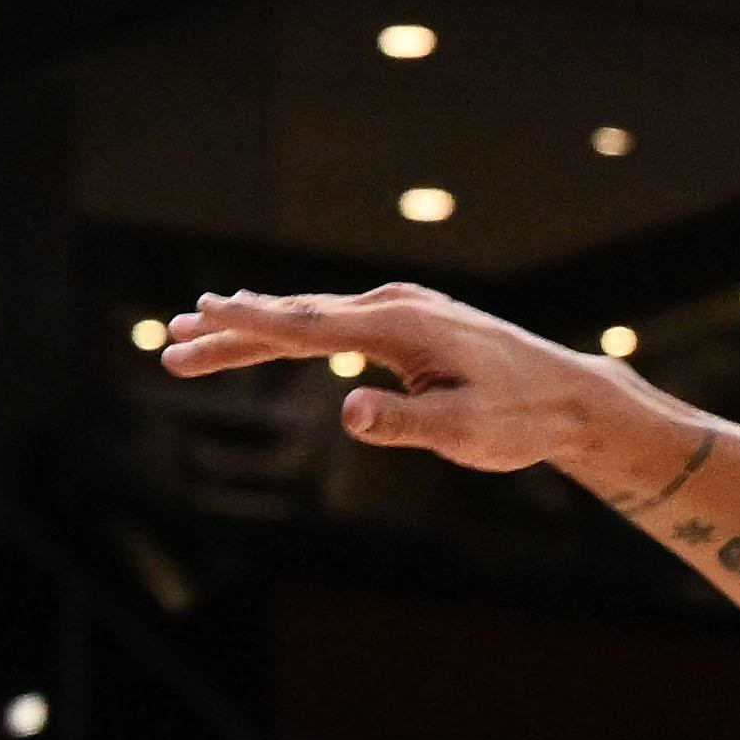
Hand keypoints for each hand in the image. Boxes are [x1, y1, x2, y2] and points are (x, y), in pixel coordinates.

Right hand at [155, 284, 659, 476]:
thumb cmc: (520, 417)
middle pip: (296, 317)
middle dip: (231, 331)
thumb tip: (349, 414)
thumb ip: (405, 425)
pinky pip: (335, 322)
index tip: (201, 313)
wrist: (569, 395)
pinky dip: (291, 326)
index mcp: (402, 327)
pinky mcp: (410, 322)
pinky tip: (266, 328)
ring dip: (253, 327)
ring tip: (194, 332)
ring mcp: (404, 309)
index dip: (251, 324)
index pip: (310, 325)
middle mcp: (398, 306)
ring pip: (311, 317)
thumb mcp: (464, 432)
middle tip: (170, 344)